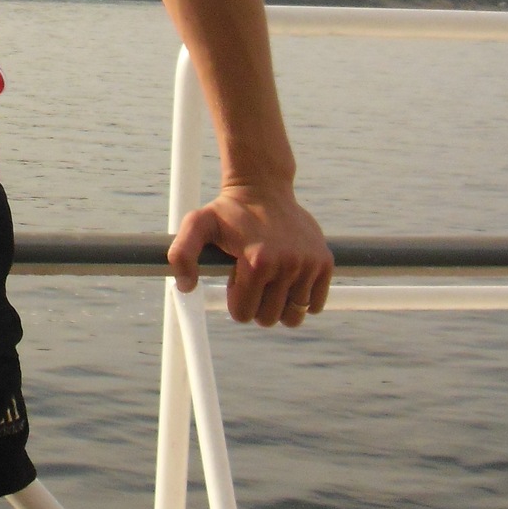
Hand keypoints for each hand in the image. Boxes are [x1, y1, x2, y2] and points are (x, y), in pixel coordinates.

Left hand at [167, 182, 332, 327]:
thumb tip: (185, 288)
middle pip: (268, 319)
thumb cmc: (228, 211)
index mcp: (258, 261)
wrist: (263, 189)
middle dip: (256, 305)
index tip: (236, 275)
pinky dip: (301, 300)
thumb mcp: (197, 224)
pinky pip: (314, 305)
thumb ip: (182, 254)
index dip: (235, 299)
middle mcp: (288, 264)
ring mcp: (309, 264)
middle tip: (252, 277)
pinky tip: (289, 278)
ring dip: (279, 306)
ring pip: (293, 316)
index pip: (243, 314)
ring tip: (270, 280)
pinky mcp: (325, 263)